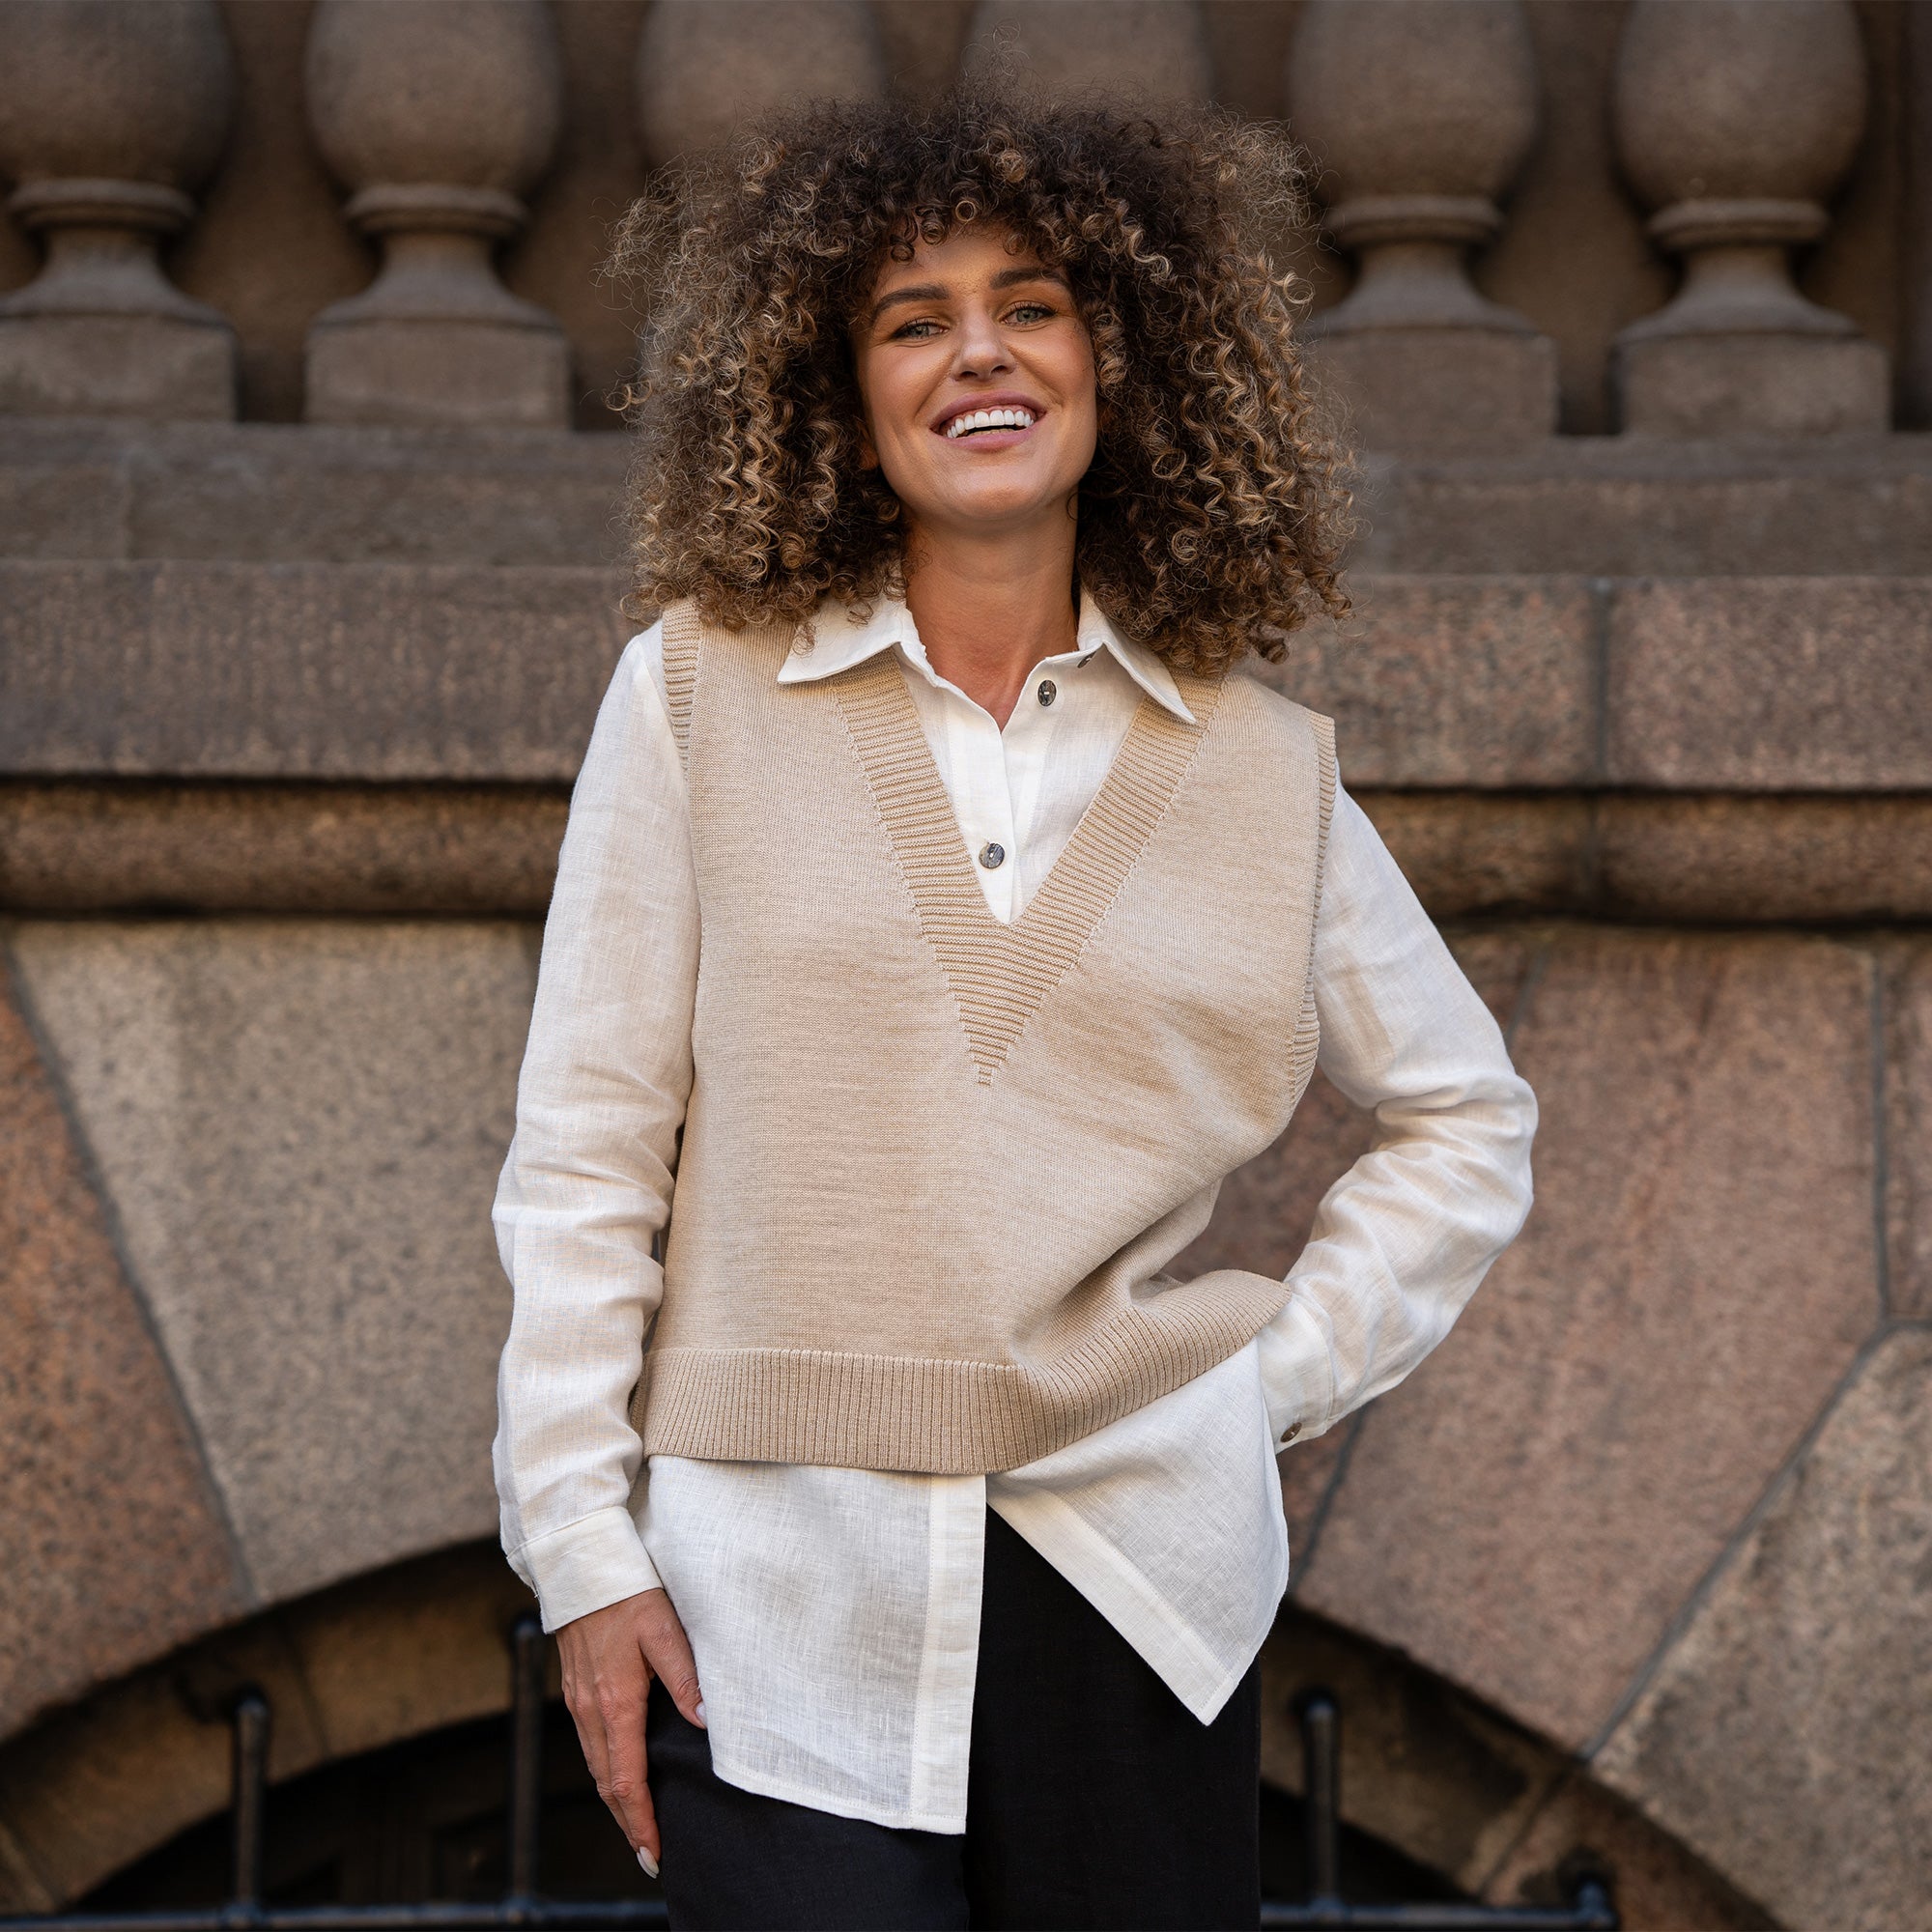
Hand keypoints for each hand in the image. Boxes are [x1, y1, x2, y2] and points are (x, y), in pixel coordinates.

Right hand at [555, 1586, 703, 1874]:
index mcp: (615, 1703)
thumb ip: (685, 1677)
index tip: (654, 1852)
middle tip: (650, 1853)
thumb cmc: (626, 1592)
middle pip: (607, 1783)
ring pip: (596, 1766)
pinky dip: (605, 1770)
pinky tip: (619, 1772)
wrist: (579, 1564)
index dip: (641, 1820)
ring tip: (638, 1824)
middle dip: (628, 1822)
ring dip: (616, 1800)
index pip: (626, 1780)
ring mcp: (578, 1700)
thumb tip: (706, 1722)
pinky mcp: (575, 1688)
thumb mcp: (663, 1630)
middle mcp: (590, 1709)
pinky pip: (589, 1743)